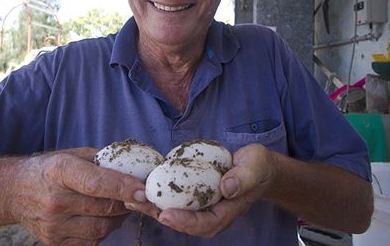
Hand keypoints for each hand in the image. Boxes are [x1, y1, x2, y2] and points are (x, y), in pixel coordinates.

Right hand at [11, 147, 146, 244]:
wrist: (14, 191)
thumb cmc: (49, 169)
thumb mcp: (72, 154)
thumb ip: (102, 160)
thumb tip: (135, 167)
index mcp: (60, 171)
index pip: (97, 183)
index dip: (123, 188)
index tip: (143, 191)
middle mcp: (55, 200)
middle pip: (104, 208)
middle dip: (126, 203)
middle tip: (136, 197)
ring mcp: (52, 225)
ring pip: (101, 228)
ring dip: (117, 219)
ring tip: (118, 207)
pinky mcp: (53, 242)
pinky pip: (90, 242)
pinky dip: (102, 231)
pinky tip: (101, 218)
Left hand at [125, 144, 274, 237]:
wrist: (256, 166)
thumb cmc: (257, 166)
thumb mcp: (255, 167)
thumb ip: (243, 178)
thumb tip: (227, 188)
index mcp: (228, 211)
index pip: (205, 224)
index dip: (185, 222)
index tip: (167, 215)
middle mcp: (212, 213)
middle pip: (185, 223)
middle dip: (161, 217)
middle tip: (140, 206)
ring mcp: (202, 205)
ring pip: (176, 212)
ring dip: (153, 209)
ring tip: (132, 200)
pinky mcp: (194, 195)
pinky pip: (175, 200)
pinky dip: (158, 197)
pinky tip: (141, 189)